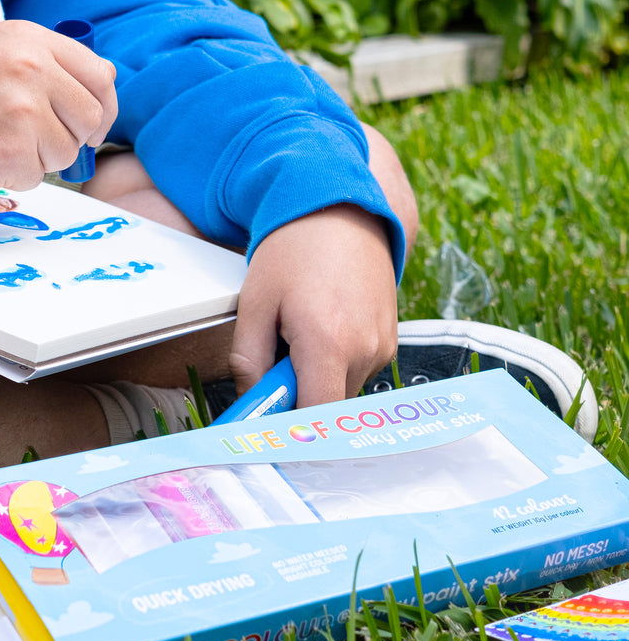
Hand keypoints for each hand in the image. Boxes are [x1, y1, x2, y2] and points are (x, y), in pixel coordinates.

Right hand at [0, 20, 116, 189]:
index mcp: (32, 41)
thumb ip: (53, 61)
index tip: (91, 120)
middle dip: (75, 135)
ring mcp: (22, 113)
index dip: (103, 104)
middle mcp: (31, 72)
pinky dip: (18, 173)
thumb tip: (107, 82)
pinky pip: (39, 175)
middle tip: (44, 138)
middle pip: (91, 117)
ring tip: (2, 139)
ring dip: (41, 156)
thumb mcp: (2, 48)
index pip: (100, 76)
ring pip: (66, 151)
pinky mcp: (11, 153)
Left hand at [227, 204, 397, 405]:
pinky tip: (322, 326)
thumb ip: (249, 362)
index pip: (316, 418)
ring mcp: (383, 347)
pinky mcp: (391, 341)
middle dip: (296, 397)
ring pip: (341, 390)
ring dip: (315, 378)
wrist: (339, 210)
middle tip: (274, 359)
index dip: (290, 430)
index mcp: (329, 344)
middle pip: (327, 408)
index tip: (265, 424)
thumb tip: (251, 405)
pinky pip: (356, 371)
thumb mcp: (255, 305)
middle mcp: (365, 351)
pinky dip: (334, 363)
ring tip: (299, 332)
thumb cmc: (291, 252)